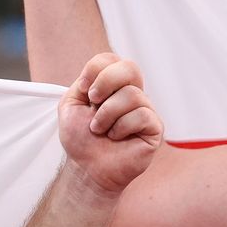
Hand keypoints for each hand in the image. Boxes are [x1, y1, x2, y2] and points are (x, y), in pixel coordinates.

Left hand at [59, 53, 162, 194]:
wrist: (87, 167)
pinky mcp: (155, 128)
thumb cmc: (81, 138)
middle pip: (129, 67)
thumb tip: (102, 75)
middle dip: (106, 82)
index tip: (84, 90)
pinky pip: (141, 115)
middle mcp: (132, 94)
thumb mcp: (71, 105)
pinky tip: (116, 137)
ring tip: (100, 130)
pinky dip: (121, 127)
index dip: (95, 69)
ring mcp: (145, 110)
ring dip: (107, 114)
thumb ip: (84, 83)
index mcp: (113, 86)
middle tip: (94, 102)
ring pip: (132, 95)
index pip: (111, 60)